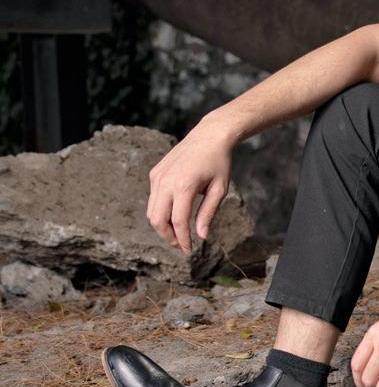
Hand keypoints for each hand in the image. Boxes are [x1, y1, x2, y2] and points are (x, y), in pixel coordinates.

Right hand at [146, 117, 234, 253]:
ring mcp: (157, 176)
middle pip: (157, 219)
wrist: (209, 136)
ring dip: (163, 226)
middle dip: (168, 237)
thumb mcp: (220, 189)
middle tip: (182, 246)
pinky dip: (161, 211)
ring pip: (151, 211)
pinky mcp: (155, 173)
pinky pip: (153, 199)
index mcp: (184, 185)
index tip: (189, 250)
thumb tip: (201, 236)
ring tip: (179, 234)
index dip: (183, 239)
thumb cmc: (219, 163)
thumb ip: (208, 213)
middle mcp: (166, 181)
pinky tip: (176, 216)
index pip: (178, 221)